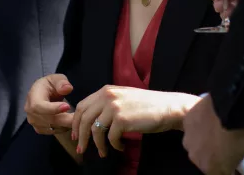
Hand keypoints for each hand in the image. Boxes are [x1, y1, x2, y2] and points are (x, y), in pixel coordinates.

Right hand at [25, 74, 74, 134]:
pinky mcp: (39, 129)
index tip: (67, 107)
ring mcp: (34, 122)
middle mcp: (30, 112)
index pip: (39, 106)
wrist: (43, 94)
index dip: (52, 108)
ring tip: (77, 118)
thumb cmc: (50, 85)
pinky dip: (63, 128)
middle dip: (64, 119)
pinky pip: (53, 131)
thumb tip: (67, 88)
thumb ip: (61, 82)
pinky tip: (70, 122)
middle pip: (47, 119)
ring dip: (65, 124)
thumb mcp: (56, 79)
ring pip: (51, 127)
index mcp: (33, 97)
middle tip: (78, 117)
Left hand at [72, 85, 199, 157]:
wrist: (168, 107)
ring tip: (102, 153)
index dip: (76, 122)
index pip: (82, 106)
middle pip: (84, 118)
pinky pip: (110, 138)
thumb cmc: (148, 105)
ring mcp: (114, 107)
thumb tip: (91, 120)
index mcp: (106, 90)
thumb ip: (107, 104)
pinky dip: (113, 145)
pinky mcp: (122, 120)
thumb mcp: (123, 98)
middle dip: (80, 136)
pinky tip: (120, 147)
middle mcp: (107, 96)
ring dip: (97, 145)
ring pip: (95, 130)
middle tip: (80, 148)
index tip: (76, 134)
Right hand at [182, 95, 243, 174]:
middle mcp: (196, 158)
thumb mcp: (241, 153)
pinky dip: (199, 122)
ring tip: (215, 126)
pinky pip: (192, 126)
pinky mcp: (186, 123)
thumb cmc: (242, 132)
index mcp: (211, 169)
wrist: (232, 106)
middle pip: (203, 158)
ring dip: (202, 137)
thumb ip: (231, 160)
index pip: (217, 172)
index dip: (224, 164)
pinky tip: (209, 116)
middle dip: (211, 151)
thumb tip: (230, 160)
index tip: (229, 156)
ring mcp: (189, 140)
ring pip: (195, 142)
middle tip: (222, 139)